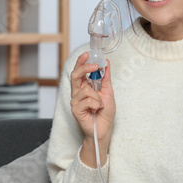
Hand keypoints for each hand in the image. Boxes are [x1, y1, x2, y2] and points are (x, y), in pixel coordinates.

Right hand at [70, 52, 115, 166]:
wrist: (105, 128)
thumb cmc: (105, 112)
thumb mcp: (108, 91)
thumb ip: (105, 77)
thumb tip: (106, 63)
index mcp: (83, 86)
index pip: (79, 71)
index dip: (81, 61)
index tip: (87, 54)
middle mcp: (77, 93)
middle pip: (75, 75)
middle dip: (84, 68)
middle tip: (95, 66)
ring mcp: (75, 101)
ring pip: (85, 89)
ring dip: (97, 96)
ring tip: (100, 104)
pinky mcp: (75, 110)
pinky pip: (87, 100)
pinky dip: (96, 104)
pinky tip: (96, 109)